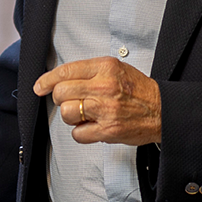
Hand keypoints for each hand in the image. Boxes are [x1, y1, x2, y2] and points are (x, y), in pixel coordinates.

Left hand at [33, 56, 160, 145]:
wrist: (162, 110)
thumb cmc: (139, 90)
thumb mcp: (117, 68)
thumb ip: (90, 71)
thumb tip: (61, 78)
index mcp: (105, 68)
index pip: (65, 71)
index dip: (47, 80)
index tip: (40, 86)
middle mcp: (104, 87)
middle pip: (61, 93)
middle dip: (61, 98)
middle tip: (72, 101)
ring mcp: (105, 110)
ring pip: (67, 113)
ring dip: (72, 116)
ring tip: (85, 114)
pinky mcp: (107, 130)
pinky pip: (78, 134)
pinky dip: (81, 132)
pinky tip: (92, 126)